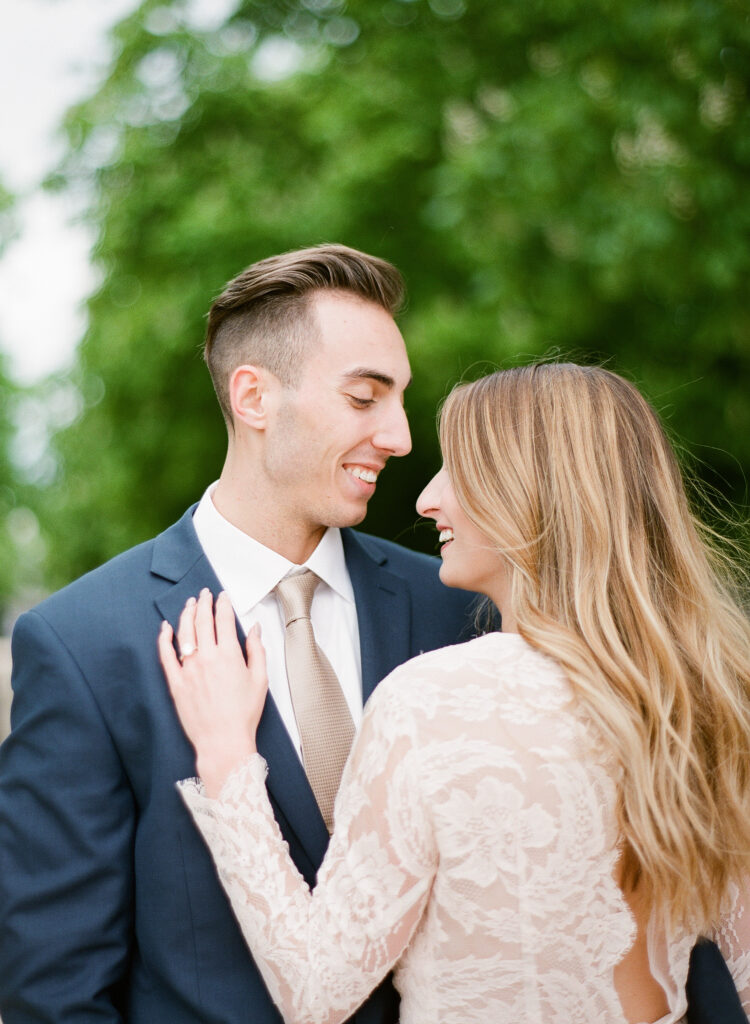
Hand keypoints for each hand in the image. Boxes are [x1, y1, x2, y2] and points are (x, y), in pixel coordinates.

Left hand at [158, 589, 267, 797]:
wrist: (223, 741)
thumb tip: (255, 629)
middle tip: (205, 593)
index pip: (224, 619)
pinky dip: (165, 638)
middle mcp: (207, 657)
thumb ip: (257, 650)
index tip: (223, 596)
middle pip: (202, 621)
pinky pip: (166, 655)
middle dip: (204, 603)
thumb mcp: (260, 679)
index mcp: (229, 655)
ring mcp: (188, 669)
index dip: (223, 604)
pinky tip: (165, 627)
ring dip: (186, 614)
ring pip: (184, 632)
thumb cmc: (244, 713)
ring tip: (190, 604)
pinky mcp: (175, 682)